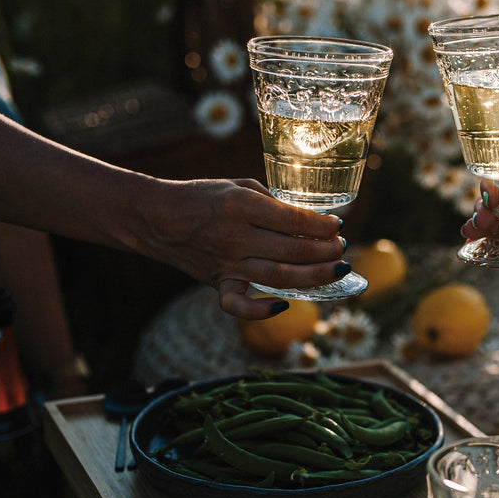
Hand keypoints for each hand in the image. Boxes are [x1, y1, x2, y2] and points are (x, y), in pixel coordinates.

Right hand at [138, 178, 346, 319]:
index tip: (336, 225)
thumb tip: (309, 219)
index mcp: (243, 206)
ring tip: (336, 270)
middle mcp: (237, 237)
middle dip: (327, 251)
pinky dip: (261, 311)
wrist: (157, 217)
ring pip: (280, 276)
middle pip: (295, 250)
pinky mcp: (217, 283)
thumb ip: (274, 203)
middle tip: (341, 249)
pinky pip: (238, 306)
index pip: (296, 219)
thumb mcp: (241, 186)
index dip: (324, 225)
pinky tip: (285, 305)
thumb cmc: (204, 196)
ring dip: (315, 276)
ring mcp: (227, 263)